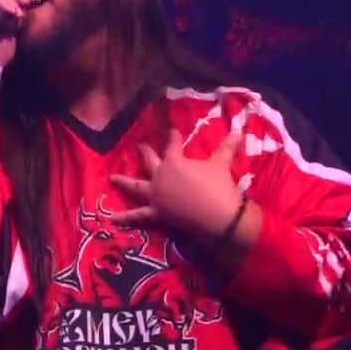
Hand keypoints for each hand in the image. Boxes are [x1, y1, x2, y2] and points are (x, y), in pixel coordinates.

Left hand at [109, 129, 244, 238]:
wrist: (217, 218)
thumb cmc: (218, 187)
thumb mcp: (221, 164)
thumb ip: (227, 147)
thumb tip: (239, 130)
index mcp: (174, 162)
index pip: (172, 145)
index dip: (172, 137)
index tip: (171, 130)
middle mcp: (160, 177)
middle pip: (150, 161)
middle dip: (145, 152)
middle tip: (139, 145)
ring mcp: (155, 196)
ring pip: (135, 187)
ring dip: (123, 182)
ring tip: (111, 178)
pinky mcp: (156, 214)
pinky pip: (137, 216)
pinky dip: (124, 218)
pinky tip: (110, 219)